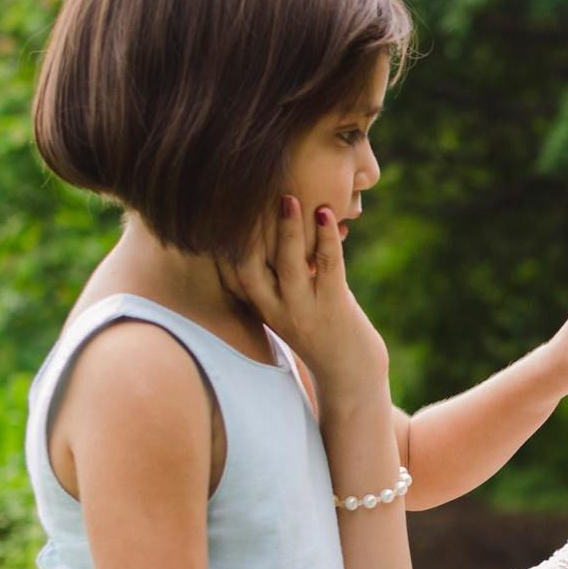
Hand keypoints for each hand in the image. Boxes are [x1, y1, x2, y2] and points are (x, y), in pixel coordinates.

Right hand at [221, 195, 387, 408]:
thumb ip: (274, 276)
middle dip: (246, 231)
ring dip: (288, 229)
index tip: (217, 205)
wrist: (350, 374)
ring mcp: (304, 309)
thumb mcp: (287, 305)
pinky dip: (326, 237)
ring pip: (290, 264)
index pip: (230, 272)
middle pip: (250, 267)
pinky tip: (326, 213)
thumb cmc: (319, 329)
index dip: (221, 240)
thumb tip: (270, 228)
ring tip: (287, 196)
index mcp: (260, 307)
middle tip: (244, 194)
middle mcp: (275, 309)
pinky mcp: (334, 306)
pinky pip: (329, 266)